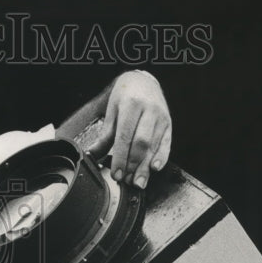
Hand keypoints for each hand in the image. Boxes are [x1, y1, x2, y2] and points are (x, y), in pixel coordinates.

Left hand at [88, 71, 171, 187]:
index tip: (116, 173)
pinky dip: (162, 157)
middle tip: (127, 181)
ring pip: (154, 145)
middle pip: (141, 143)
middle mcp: (149, 110)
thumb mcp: (112, 111)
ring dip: (146, 166)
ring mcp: (161, 117)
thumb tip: (92, 154)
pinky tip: (154, 168)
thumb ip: (105, 135)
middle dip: (133, 165)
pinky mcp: (169, 124)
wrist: (143, 81)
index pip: (124, 136)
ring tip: (139, 181)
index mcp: (131, 105)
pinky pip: (167, 143)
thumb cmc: (125, 96)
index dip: (120, 158)